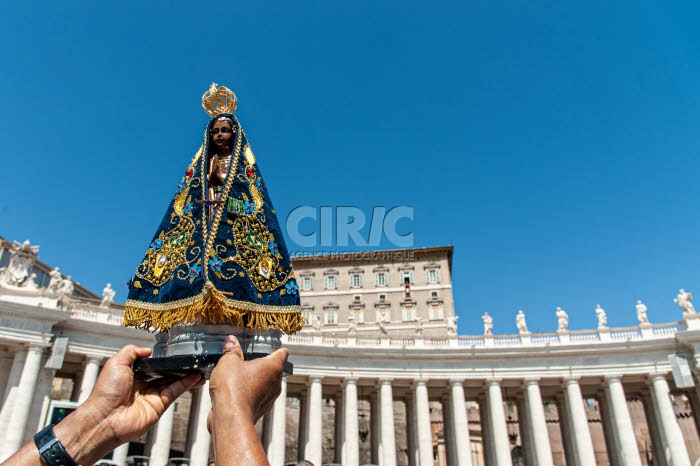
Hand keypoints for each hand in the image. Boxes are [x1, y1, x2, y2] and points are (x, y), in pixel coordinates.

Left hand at [80, 345, 203, 443]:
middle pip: (165, 372)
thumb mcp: (116, 363)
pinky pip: (175, 391)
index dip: (163, 358)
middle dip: (178, 366)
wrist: (105, 418)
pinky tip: (195, 376)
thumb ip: (131, 352)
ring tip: (198, 366)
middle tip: (191, 358)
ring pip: (173, 381)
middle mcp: (143, 385)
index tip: (175, 351)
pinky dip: (186, 384)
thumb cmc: (105, 392)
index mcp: (132, 375)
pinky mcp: (159, 405)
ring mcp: (152, 396)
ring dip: (186, 374)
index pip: (152, 364)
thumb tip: (148, 350)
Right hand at [206, 336, 287, 465]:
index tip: (267, 347)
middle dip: (261, 365)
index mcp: (273, 367)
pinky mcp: (260, 410)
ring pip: (265, 384)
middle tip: (246, 360)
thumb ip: (231, 351)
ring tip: (238, 376)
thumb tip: (230, 341)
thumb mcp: (228, 362)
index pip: (282, 353)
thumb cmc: (233, 388)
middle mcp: (276, 383)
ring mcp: (269, 398)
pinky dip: (249, 393)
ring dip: (254, 380)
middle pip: (273, 369)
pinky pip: (257, 397)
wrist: (230, 419)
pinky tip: (234, 391)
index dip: (275, 348)